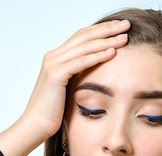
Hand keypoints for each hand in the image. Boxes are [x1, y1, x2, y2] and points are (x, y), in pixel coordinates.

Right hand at [22, 19, 129, 139]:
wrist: (36, 125)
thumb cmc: (52, 112)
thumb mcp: (68, 89)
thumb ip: (78, 77)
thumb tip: (96, 74)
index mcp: (56, 58)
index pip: (82, 36)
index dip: (101, 30)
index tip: (119, 28)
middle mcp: (53, 56)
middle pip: (84, 36)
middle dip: (107, 29)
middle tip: (126, 25)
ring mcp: (53, 64)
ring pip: (84, 46)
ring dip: (106, 40)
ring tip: (124, 37)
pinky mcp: (56, 74)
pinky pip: (81, 62)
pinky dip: (97, 56)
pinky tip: (112, 52)